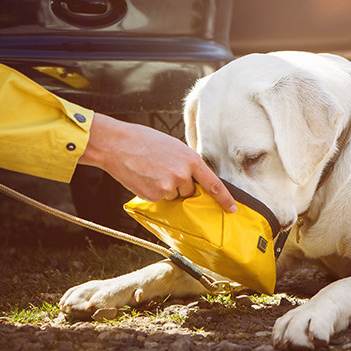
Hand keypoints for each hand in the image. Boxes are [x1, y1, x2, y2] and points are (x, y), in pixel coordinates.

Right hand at [78, 113, 236, 212]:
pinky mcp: (153, 196)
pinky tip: (145, 177)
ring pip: (174, 196)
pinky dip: (154, 192)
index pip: (214, 184)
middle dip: (181, 185)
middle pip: (190, 192)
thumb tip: (193, 180)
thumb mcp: (174, 147)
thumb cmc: (144, 141)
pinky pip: (160, 199)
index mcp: (191, 160)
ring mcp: (168, 187)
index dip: (224, 199)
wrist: (118, 145)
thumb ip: (187, 163)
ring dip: (166, 188)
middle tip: (165, 170)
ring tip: (152, 171)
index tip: (232, 209)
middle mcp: (182, 175)